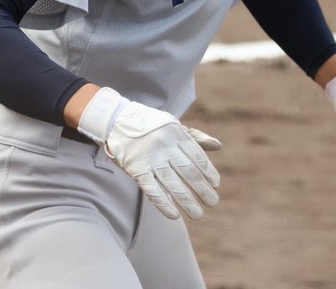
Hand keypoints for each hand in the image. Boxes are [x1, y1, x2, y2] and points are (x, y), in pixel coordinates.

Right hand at [76, 87, 221, 220]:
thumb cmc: (151, 125)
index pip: (196, 156)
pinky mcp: (136, 170)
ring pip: (172, 183)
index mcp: (176, 134)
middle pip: (187, 171)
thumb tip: (218, 146)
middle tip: (213, 202)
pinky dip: (163, 203)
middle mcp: (165, 147)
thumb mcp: (174, 125)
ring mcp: (150, 159)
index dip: (208, 171)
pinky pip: (151, 189)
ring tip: (198, 214)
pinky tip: (174, 215)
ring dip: (186, 201)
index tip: (216, 184)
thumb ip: (196, 137)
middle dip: (201, 189)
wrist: (117, 120)